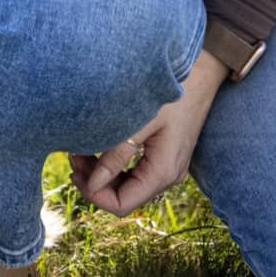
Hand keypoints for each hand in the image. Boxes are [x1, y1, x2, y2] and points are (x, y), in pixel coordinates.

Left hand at [69, 48, 228, 216]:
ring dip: (104, 173)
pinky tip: (100, 146)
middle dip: (95, 182)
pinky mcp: (166, 155)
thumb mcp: (140, 121)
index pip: (122, 204)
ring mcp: (169, 166)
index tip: (74, 171)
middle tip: (73, 156)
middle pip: (124, 196)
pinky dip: (115, 164)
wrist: (202, 72)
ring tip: (82, 149)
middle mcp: (169, 176)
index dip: (95, 195)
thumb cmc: (171, 92)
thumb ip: (116, 155)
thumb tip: (92, 185)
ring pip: (129, 184)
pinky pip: (136, 171)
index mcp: (162, 172)